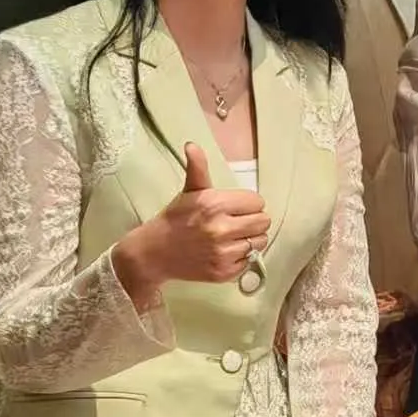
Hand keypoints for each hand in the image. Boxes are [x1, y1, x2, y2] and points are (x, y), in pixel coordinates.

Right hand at [117, 143, 270, 288]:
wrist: (153, 253)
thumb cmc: (175, 219)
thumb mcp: (188, 191)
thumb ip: (198, 168)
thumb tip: (192, 145)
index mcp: (214, 204)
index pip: (258, 202)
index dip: (249, 204)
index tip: (236, 208)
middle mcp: (221, 228)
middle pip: (263, 222)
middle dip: (253, 220)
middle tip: (237, 222)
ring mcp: (223, 252)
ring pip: (259, 242)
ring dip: (250, 239)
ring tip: (232, 237)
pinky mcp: (223, 272)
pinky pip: (249, 261)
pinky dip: (241, 258)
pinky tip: (225, 251)